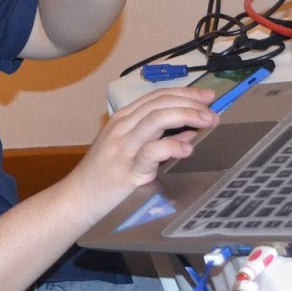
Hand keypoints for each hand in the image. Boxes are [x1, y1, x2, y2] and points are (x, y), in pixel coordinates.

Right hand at [66, 88, 215, 219]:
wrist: (78, 198)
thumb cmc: (103, 175)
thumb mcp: (127, 149)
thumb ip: (156, 138)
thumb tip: (189, 131)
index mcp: (122, 119)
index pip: (157, 96)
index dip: (185, 93)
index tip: (206, 97)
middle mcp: (122, 128)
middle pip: (160, 103)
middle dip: (191, 102)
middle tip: (213, 110)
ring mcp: (123, 147)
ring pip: (157, 118)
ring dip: (187, 116)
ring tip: (207, 121)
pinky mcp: (127, 170)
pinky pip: (152, 151)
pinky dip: (172, 146)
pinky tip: (187, 149)